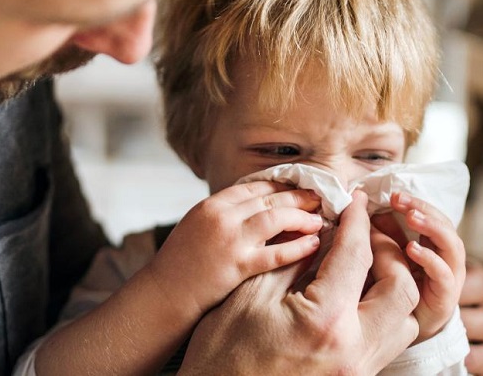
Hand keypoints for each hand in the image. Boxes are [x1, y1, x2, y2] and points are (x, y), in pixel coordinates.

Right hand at [148, 180, 322, 316]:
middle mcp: (221, 216)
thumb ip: (225, 216)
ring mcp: (229, 240)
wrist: (162, 295)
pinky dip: (297, 247)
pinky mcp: (236, 265)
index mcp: (211, 204)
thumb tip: (258, 210)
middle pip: (269, 197)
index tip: (300, 189)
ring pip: (275, 218)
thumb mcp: (197, 227)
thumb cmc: (180, 266)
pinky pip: (275, 253)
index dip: (282, 186)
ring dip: (302, 217)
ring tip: (320, 220)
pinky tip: (312, 245)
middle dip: (298, 197)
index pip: (255, 186)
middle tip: (320, 199)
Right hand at [179, 193, 419, 374]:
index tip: (355, 202)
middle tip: (364, 233)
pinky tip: (358, 295)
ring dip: (393, 285)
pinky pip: (389, 341)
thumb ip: (294, 258)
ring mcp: (358, 371)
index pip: (356, 256)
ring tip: (365, 264)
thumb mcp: (252, 292)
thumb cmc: (222, 351)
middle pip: (402, 289)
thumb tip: (322, 231)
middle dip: (388, 253)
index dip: (357, 221)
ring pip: (406, 320)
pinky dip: (385, 312)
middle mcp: (353, 351)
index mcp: (326, 322)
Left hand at [383, 192, 466, 341]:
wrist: (394, 336)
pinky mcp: (445, 301)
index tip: (394, 195)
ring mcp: (448, 280)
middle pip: (446, 226)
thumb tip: (368, 207)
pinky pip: (445, 276)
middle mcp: (445, 261)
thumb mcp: (383, 256)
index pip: (434, 217)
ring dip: (432, 227)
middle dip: (424, 209)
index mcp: (432, 247)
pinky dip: (430, 259)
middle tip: (400, 200)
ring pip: (452, 246)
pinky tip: (412, 249)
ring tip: (412, 217)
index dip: (417, 203)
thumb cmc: (388, 292)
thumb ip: (382, 235)